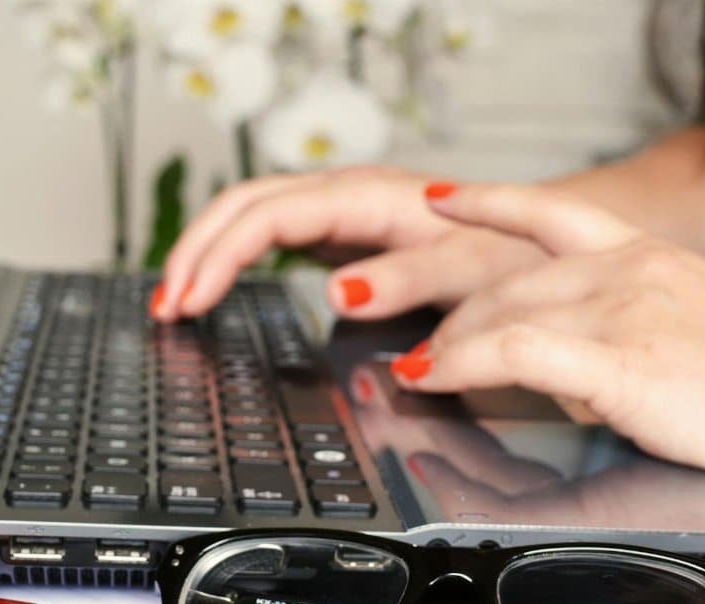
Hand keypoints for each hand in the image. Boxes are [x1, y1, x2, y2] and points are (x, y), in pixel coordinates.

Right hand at [150, 166, 546, 320]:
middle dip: (195, 253)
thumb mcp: (470, 271)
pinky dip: (233, 258)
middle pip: (244, 205)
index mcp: (369, 198)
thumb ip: (408, 278)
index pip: (268, 218)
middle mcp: (347, 194)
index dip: (219, 258)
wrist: (540, 237)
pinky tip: (216, 285)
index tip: (189, 303)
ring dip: (206, 252)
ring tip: (175, 298)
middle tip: (164, 308)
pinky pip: (270, 233)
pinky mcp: (342, 231)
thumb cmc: (510, 254)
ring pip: (250, 214)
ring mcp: (341, 210)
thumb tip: (337, 290)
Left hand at [389, 183, 704, 526]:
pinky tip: (434, 377)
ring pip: (502, 312)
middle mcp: (635, 270)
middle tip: (426, 347)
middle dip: (457, 318)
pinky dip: (460, 365)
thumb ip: (629, 336)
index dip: (489, 202)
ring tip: (418, 370)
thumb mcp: (695, 342)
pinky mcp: (621, 360)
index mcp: (654, 258)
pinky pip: (513, 352)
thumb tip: (571, 365)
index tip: (444, 199)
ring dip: (448, 346)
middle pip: (510, 279)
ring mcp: (626, 310)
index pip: (553, 214)